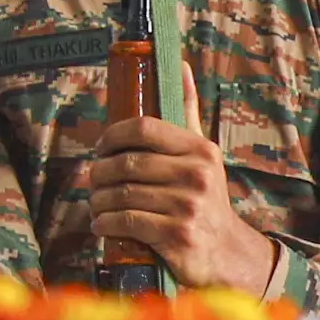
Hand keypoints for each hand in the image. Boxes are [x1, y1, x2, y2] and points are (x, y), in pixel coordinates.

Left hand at [89, 113, 280, 294]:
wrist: (227, 253)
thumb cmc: (206, 198)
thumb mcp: (203, 154)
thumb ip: (188, 112)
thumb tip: (180, 66)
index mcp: (201, 150)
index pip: (144, 128)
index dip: (113, 135)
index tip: (101, 147)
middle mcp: (197, 175)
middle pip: (127, 164)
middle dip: (99, 173)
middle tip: (92, 180)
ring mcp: (188, 206)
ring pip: (122, 194)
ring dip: (99, 200)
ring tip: (95, 204)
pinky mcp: (178, 236)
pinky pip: (127, 222)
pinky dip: (105, 223)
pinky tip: (102, 224)